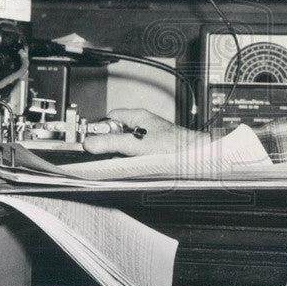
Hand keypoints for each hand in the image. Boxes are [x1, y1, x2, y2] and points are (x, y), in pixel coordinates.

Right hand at [83, 108, 209, 155]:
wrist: (196, 159)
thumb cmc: (175, 146)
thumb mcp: (136, 144)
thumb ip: (111, 143)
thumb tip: (90, 143)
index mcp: (138, 117)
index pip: (110, 118)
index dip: (100, 129)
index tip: (90, 141)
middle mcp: (144, 126)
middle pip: (117, 134)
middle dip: (111, 147)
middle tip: (110, 156)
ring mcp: (149, 139)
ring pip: (126, 147)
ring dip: (123, 157)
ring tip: (127, 163)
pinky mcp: (154, 152)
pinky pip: (136, 156)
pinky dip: (133, 162)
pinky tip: (137, 168)